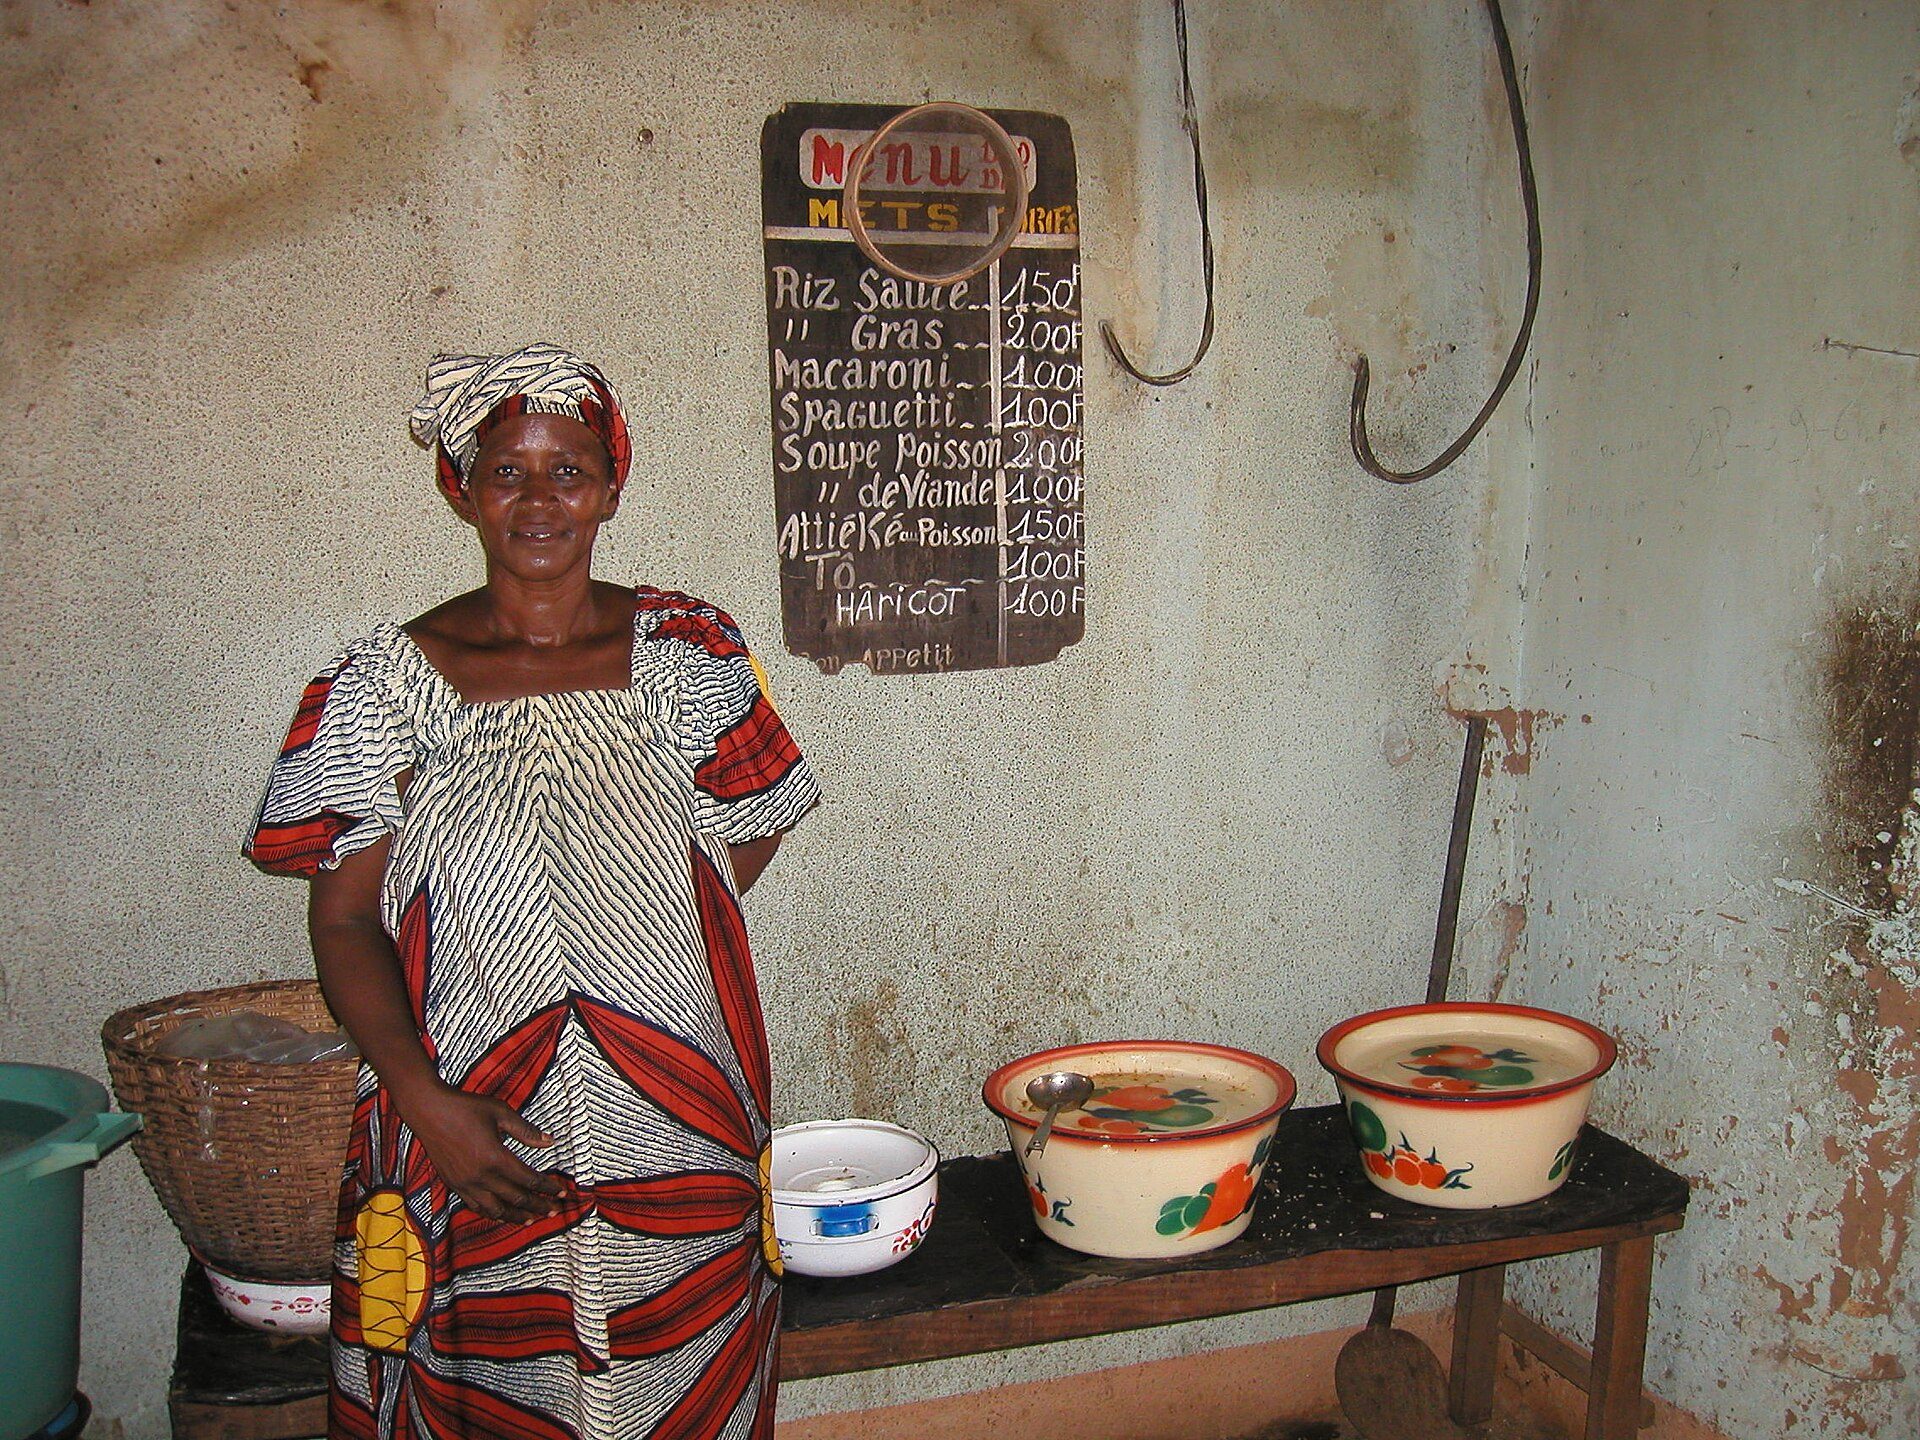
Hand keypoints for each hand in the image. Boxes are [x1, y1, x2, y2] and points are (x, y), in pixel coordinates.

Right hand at [399, 1081, 566, 1222]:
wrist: (428, 1110)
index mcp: (495, 1158)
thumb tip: (550, 1141)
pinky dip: (492, 1213)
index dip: (547, 1188)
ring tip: (531, 1220)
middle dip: (538, 1206)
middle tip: (553, 1211)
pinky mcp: (453, 1184)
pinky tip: (501, 1213)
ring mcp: (465, 1183)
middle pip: (516, 1198)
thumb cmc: (466, 1107)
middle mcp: (480, 1176)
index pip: (529, 1180)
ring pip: (495, 1209)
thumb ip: (526, 1131)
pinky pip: (475, 1206)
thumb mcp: (500, 1112)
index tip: (562, 1192)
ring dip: (516, 1216)